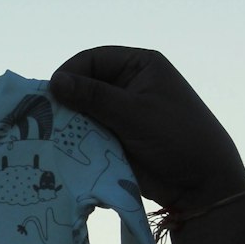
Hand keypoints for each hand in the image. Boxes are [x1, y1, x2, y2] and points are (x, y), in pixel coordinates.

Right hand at [49, 47, 244, 210]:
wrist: (201, 183)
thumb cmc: (176, 137)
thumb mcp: (135, 113)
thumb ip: (94, 97)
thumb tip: (55, 81)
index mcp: (140, 66)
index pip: (94, 59)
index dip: (71, 73)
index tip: (51, 92)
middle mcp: (128, 85)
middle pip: (85, 85)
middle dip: (67, 100)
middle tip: (43, 116)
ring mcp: (121, 113)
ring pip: (83, 111)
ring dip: (69, 123)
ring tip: (49, 134)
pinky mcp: (116, 138)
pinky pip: (88, 134)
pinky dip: (75, 140)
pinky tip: (61, 148)